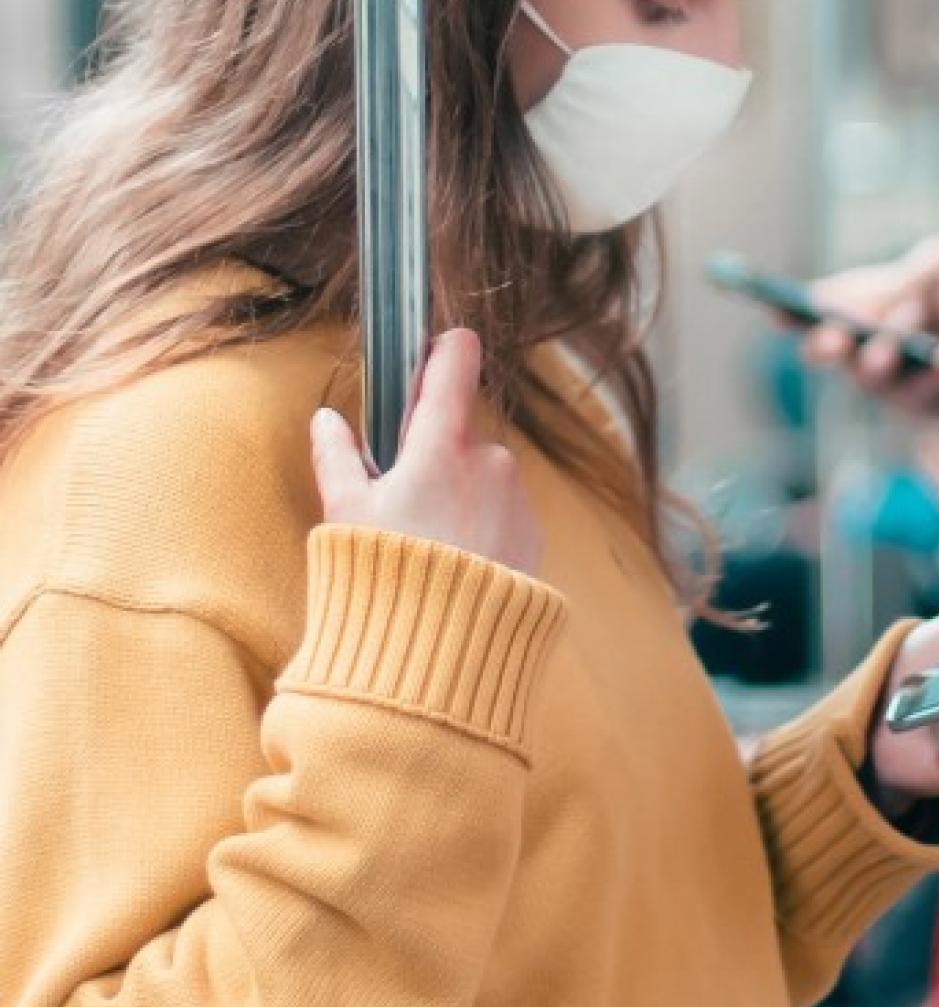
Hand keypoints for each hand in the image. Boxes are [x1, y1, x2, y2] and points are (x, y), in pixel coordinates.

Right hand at [310, 328, 542, 573]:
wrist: (448, 646)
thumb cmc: (388, 575)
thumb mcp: (346, 513)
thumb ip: (336, 457)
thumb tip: (328, 420)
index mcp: (443, 443)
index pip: (455, 361)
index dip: (442, 350)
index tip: (429, 354)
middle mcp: (491, 460)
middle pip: (460, 432)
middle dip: (435, 453)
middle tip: (403, 498)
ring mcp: (518, 497)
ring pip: (483, 476)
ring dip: (460, 493)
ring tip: (429, 543)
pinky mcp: (534, 533)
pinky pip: (503, 513)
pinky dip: (482, 526)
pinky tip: (457, 563)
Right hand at [799, 237, 938, 416]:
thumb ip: (902, 282)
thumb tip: (867, 307)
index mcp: (872, 301)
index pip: (822, 306)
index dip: (793, 310)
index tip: (775, 308)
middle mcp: (873, 343)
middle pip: (830, 350)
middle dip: (826, 342)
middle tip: (829, 336)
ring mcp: (896, 379)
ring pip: (866, 376)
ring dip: (882, 353)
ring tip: (903, 333)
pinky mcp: (926, 406)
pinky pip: (916, 395)